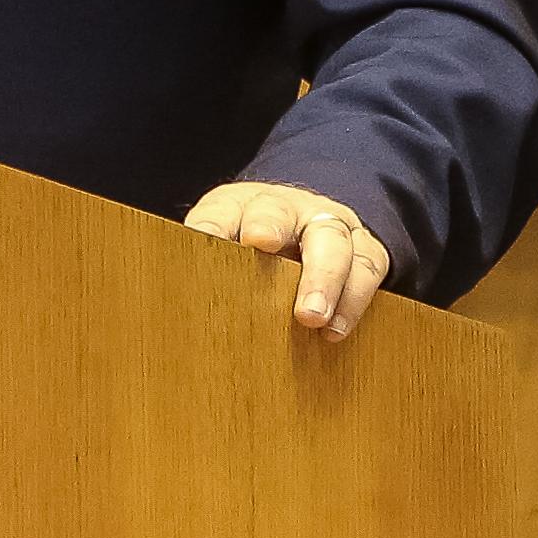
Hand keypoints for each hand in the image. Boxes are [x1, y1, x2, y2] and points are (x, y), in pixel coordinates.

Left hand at [183, 180, 394, 338]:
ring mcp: (331, 227)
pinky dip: (354, 300)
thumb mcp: (228, 250)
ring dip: (323, 278)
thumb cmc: (258, 254)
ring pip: (332, 240)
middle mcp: (289, 209)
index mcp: (243, 206)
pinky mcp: (366, 251)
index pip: (222, 210)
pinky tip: (335, 331)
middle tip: (261, 244)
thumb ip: (205, 269)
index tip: (201, 238)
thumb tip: (169, 310)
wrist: (315, 229)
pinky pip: (367, 269)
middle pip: (279, 211)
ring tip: (312, 318)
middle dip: (271, 227)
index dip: (213, 224)